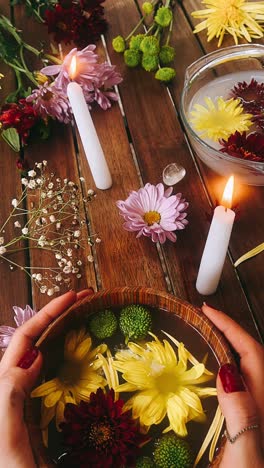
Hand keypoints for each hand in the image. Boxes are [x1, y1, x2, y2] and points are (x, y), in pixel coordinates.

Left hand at [0, 289, 92, 467]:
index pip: (25, 340)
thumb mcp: (9, 439)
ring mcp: (29, 394)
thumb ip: (9, 399)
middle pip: (35, 338)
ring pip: (44, 351)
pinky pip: (54, 371)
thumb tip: (32, 358)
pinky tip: (81, 350)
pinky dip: (67, 352)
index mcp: (5, 386)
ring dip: (63, 329)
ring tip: (85, 313)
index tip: (72, 296)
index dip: (47, 314)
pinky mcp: (41, 405)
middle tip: (86, 298)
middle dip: (58, 313)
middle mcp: (16, 384)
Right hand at [202, 304, 263, 467]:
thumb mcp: (244, 459)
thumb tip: (228, 370)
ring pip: (244, 374)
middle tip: (202, 319)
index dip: (232, 328)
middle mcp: (260, 408)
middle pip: (251, 359)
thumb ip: (242, 419)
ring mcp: (253, 419)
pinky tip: (205, 377)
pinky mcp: (243, 429)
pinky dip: (221, 372)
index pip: (252, 357)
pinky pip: (234, 391)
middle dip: (230, 332)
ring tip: (202, 337)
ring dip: (226, 349)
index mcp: (262, 410)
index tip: (207, 310)